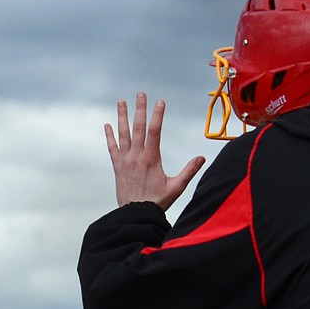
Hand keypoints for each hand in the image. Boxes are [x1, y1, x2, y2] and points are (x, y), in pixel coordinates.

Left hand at [105, 92, 205, 209]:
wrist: (135, 214)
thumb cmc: (157, 202)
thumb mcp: (176, 187)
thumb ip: (189, 171)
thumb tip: (202, 158)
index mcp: (151, 159)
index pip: (155, 131)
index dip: (157, 115)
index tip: (160, 102)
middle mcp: (136, 157)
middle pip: (138, 127)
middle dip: (140, 109)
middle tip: (140, 94)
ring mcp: (125, 161)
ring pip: (123, 134)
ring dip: (122, 117)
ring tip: (121, 102)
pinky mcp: (118, 167)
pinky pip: (112, 148)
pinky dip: (110, 136)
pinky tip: (107, 125)